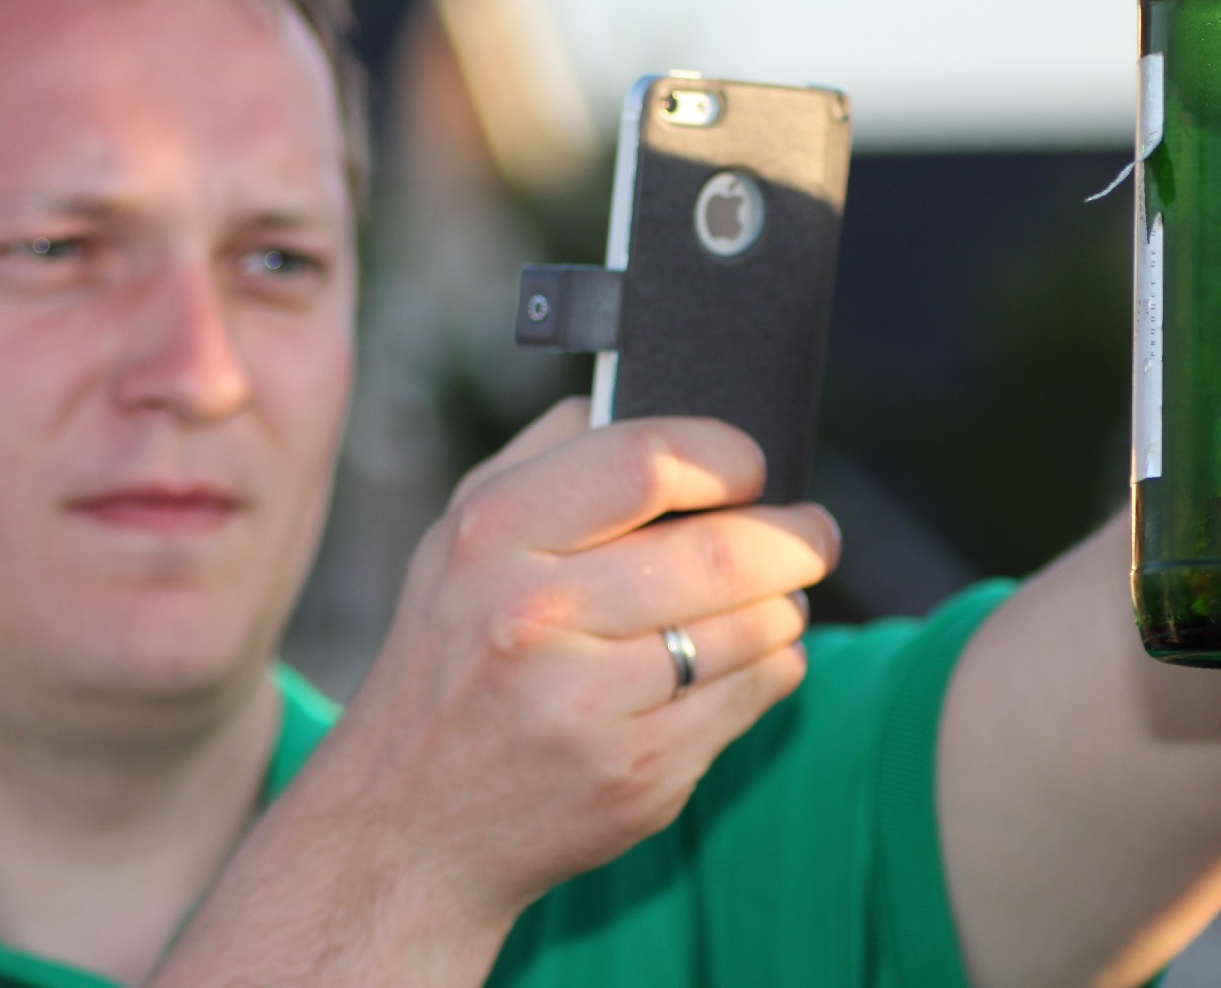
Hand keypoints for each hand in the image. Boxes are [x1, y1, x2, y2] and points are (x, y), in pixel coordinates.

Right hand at [303, 398, 834, 924]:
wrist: (405, 827)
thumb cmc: (451, 659)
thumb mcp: (460, 537)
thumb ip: (549, 455)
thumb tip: (646, 392)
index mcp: (494, 534)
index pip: (648, 459)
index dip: (726, 456)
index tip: (749, 468)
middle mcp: (534, 615)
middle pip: (723, 550)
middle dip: (798, 536)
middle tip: (815, 534)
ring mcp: (587, 703)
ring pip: (757, 625)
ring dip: (785, 605)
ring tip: (773, 600)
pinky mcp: (637, 775)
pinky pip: (757, 694)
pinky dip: (771, 668)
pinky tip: (739, 663)